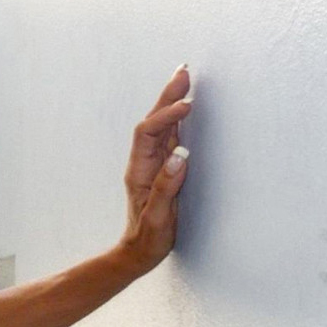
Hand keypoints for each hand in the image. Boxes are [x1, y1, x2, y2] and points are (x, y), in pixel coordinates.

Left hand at [118, 65, 193, 273]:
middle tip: (184, 72)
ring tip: (185, 79)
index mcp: (139, 172)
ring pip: (161, 127)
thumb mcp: (157, 218)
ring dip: (172, 102)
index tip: (187, 106)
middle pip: (152, 123)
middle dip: (167, 97)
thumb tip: (180, 155)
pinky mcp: (163, 170)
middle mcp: (144, 164)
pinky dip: (177, 119)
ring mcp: (153, 165)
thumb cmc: (148, 240)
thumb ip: (165, 188)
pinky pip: (170, 138)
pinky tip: (185, 108)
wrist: (139, 254)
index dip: (165, 117)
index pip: (148, 134)